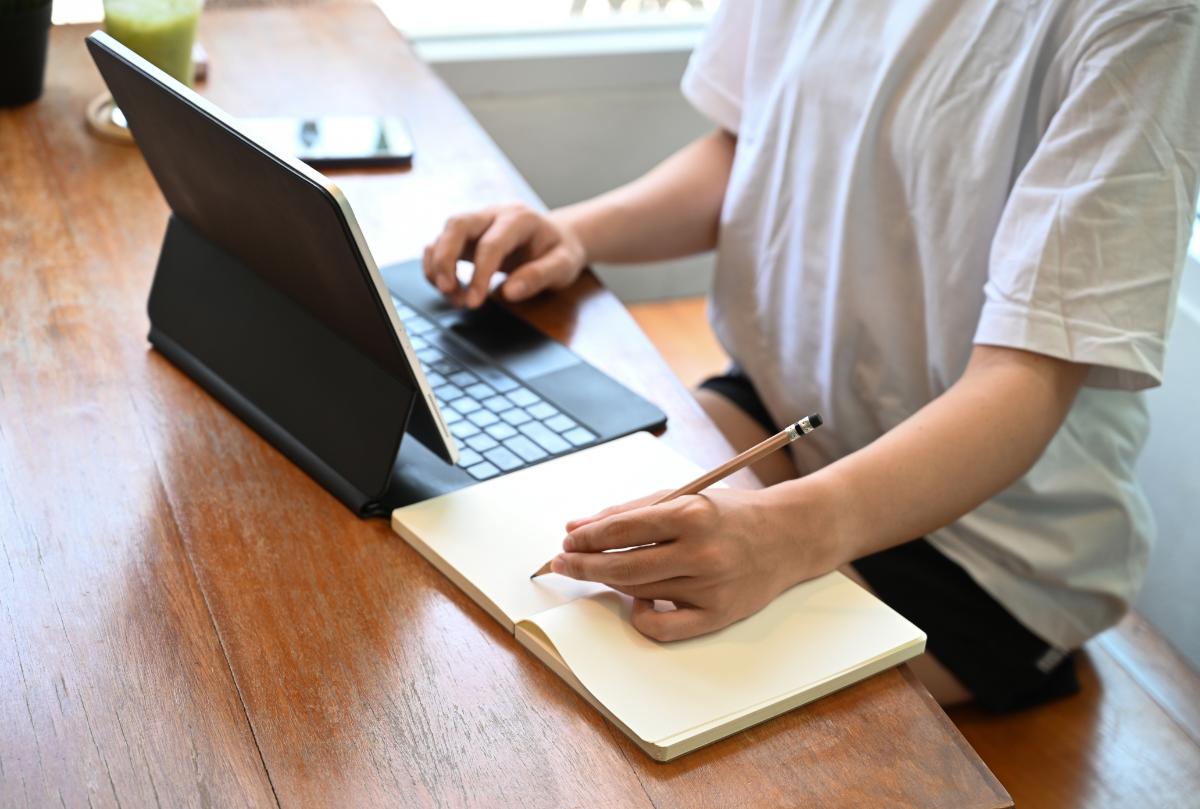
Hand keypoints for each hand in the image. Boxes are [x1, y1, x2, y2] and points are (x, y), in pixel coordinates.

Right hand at [423, 203, 587, 307]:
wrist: (557, 238)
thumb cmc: (560, 251)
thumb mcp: (564, 265)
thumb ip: (539, 276)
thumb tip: (509, 292)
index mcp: (520, 218)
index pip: (492, 244)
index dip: (479, 274)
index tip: (474, 302)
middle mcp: (494, 214)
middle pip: (458, 225)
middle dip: (446, 258)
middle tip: (446, 290)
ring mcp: (479, 223)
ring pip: (446, 233)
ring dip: (439, 264)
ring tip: (450, 295)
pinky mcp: (468, 236)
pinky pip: (443, 244)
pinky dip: (436, 264)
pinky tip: (445, 285)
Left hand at [551, 487, 838, 640]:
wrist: (789, 535)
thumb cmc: (731, 514)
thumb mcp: (684, 498)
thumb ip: (631, 511)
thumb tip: (577, 527)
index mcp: (691, 514)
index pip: (621, 528)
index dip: (586, 537)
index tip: (567, 540)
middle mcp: (700, 552)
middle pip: (622, 566)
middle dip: (583, 565)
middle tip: (562, 562)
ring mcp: (709, 586)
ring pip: (637, 592)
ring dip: (609, 582)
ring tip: (600, 571)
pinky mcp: (717, 614)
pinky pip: (663, 627)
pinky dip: (641, 616)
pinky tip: (636, 601)